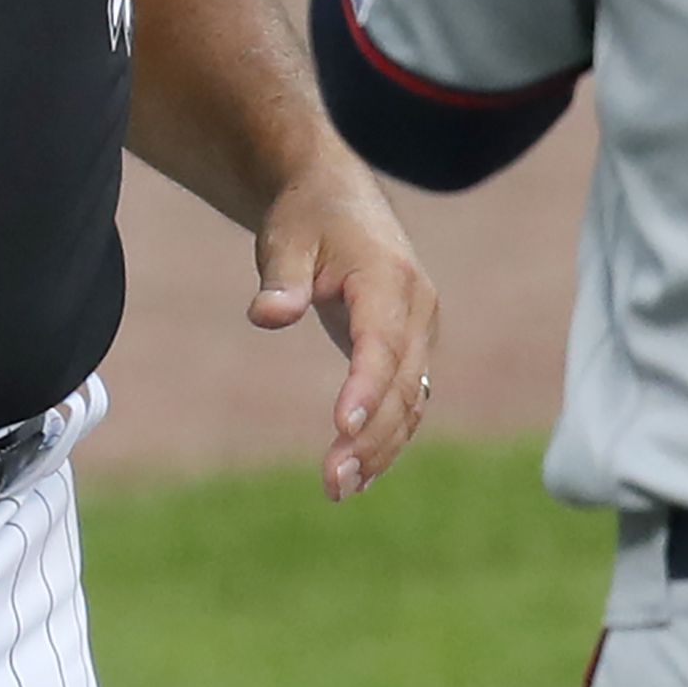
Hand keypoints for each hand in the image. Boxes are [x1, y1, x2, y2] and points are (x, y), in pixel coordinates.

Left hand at [248, 161, 441, 500]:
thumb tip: (268, 314)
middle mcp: (416, 308)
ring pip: (409, 401)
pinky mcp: (409, 348)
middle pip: (401, 384)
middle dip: (370, 437)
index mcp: (388, 277)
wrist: (337, 197)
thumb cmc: (307, 217)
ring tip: (337, 489)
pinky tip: (359, 474)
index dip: (366, 387)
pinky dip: (386, 437)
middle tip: (332, 483)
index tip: (343, 428)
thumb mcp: (285, 239)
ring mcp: (418, 330)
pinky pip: (406, 401)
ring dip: (379, 449)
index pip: (381, 342)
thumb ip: (281, 279)